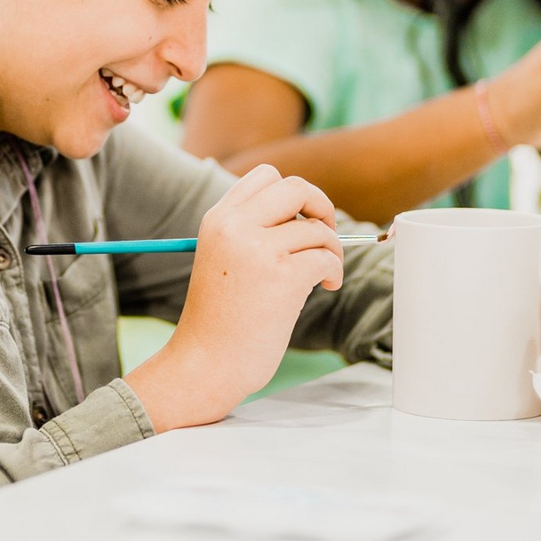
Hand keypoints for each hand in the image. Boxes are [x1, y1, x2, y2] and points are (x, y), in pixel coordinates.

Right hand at [123, 165, 344, 430]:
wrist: (205, 364)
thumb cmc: (219, 319)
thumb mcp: (221, 258)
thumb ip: (249, 230)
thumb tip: (307, 214)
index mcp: (218, 219)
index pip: (266, 176)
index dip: (294, 194)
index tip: (301, 219)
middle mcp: (236, 226)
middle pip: (296, 188)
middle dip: (321, 207)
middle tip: (324, 235)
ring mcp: (259, 249)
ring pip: (317, 228)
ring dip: (332, 249)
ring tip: (324, 273)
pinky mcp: (282, 276)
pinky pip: (326, 258)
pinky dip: (334, 271)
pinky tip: (326, 287)